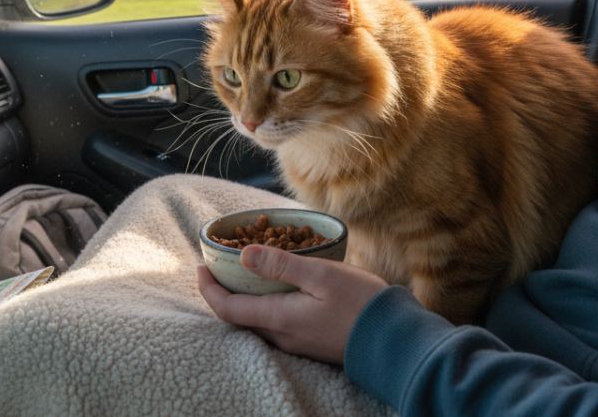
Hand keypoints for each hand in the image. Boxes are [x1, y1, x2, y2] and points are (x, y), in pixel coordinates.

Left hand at [197, 244, 388, 364]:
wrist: (396, 341)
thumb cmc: (362, 304)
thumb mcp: (322, 275)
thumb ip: (282, 265)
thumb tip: (244, 254)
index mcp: (279, 319)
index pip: (227, 308)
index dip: (208, 288)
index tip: (200, 266)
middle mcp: (282, 336)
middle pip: (238, 316)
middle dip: (223, 291)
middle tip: (218, 265)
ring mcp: (296, 343)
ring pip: (257, 321)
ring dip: (243, 298)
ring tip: (243, 272)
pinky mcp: (310, 342)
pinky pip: (275, 324)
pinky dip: (264, 304)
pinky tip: (276, 288)